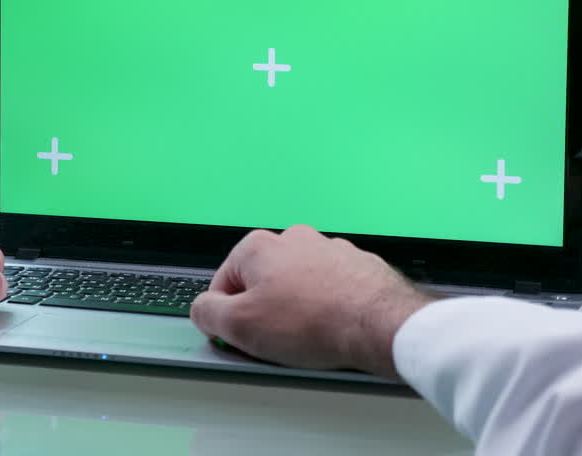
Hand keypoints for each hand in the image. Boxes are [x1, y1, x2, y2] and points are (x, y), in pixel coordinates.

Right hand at [190, 225, 434, 378]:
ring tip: (307, 338)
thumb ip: (206, 313)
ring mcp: (328, 249)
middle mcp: (293, 239)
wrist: (379, 324)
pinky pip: (329, 290)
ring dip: (296, 309)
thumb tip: (202, 310)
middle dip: (264, 312)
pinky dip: (326, 308)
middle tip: (274, 341)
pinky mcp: (357, 266)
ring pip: (297, 286)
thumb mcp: (238, 326)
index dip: (226, 318)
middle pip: (261, 282)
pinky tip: (331, 330)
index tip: (239, 339)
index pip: (223, 286)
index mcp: (258, 246)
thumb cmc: (312, 322)